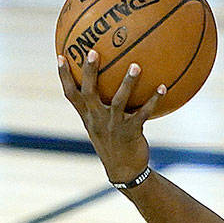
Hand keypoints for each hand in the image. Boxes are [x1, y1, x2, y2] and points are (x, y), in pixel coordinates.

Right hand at [58, 50, 164, 184]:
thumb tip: (107, 85)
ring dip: (128, 83)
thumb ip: (100, 108)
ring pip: (118, 101)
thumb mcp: (101, 126)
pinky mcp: (131, 132)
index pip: (70, 94)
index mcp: (87, 116)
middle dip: (89, 72)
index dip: (64, 76)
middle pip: (89, 92)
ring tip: (136, 66)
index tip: (60, 56)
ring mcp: (113, 126)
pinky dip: (154, 100)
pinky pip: (143, 113)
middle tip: (93, 51)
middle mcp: (97, 119)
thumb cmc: (114, 144)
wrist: (125, 170)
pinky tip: (163, 87)